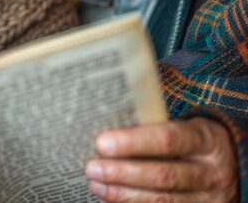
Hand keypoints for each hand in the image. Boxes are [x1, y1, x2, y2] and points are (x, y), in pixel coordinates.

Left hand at [85, 116, 237, 201]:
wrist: (228, 164)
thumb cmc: (194, 139)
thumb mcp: (186, 126)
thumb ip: (155, 127)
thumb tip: (108, 129)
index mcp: (206, 139)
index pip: (167, 140)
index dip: (133, 142)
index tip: (102, 142)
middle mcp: (212, 172)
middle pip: (163, 175)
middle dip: (123, 173)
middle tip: (92, 167)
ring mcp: (209, 200)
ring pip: (162, 201)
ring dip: (123, 194)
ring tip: (96, 184)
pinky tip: (113, 200)